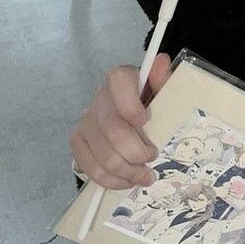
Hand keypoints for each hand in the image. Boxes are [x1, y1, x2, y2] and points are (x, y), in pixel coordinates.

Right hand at [69, 53, 170, 189]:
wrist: (136, 112)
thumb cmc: (153, 102)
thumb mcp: (165, 89)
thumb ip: (164, 79)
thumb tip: (161, 63)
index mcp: (121, 79)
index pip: (119, 83)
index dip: (131, 106)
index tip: (146, 122)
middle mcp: (100, 98)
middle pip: (112, 130)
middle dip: (136, 152)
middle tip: (152, 157)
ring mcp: (86, 121)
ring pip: (102, 155)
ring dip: (127, 171)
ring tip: (145, 176)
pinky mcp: (79, 142)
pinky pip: (89, 167)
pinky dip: (111, 180)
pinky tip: (127, 180)